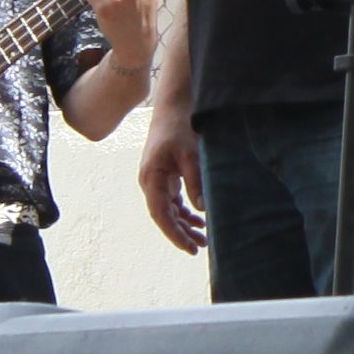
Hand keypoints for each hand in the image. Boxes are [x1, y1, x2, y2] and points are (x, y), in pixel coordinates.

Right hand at [138, 103, 207, 253]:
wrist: (173, 106)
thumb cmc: (179, 127)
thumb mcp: (190, 155)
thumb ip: (194, 182)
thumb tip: (201, 209)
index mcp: (151, 178)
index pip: (160, 214)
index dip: (174, 233)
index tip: (189, 247)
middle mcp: (151, 182)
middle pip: (164, 215)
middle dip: (181, 233)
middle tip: (200, 247)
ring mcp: (157, 179)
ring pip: (169, 210)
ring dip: (184, 224)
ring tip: (203, 238)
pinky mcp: (165, 176)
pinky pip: (173, 200)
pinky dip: (185, 211)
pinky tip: (198, 219)